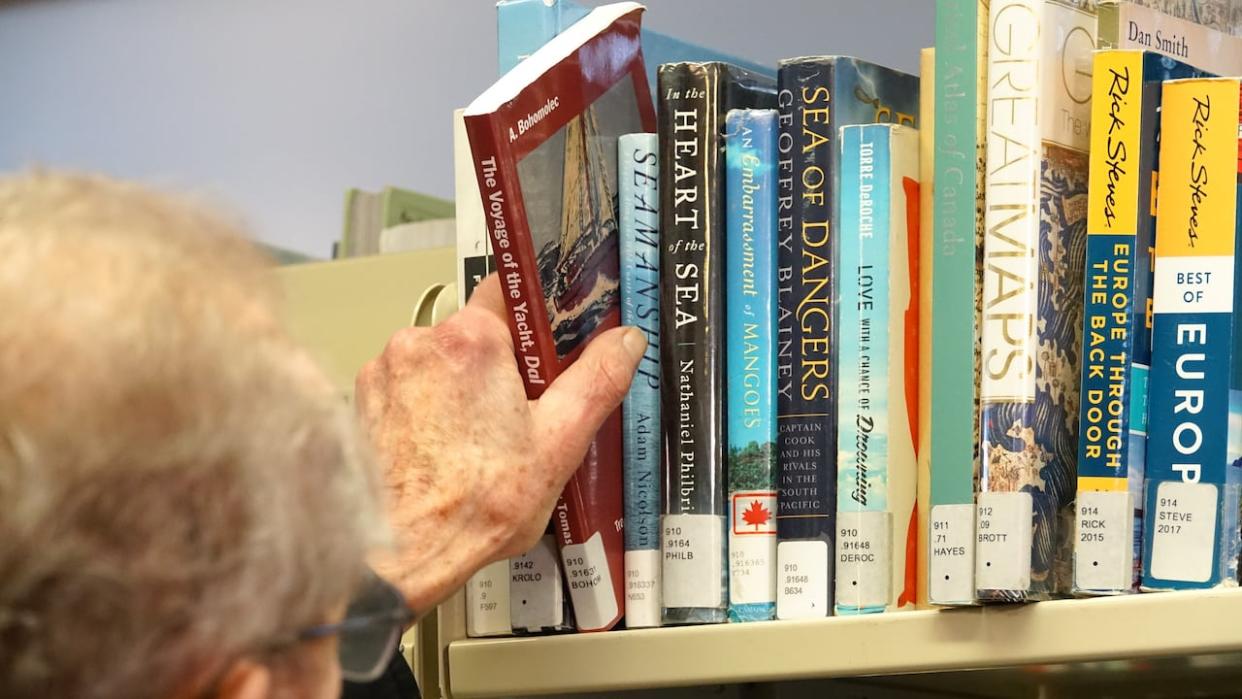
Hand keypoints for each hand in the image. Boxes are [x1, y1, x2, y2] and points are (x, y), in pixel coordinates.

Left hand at [354, 274, 646, 612]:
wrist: (403, 553)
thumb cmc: (475, 505)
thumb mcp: (559, 442)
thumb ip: (597, 381)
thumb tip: (625, 342)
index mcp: (472, 340)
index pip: (507, 292)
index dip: (531, 320)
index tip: (545, 346)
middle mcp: (419, 342)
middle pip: (471, 333)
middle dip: (496, 365)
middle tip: (517, 413)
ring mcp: (384, 371)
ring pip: (437, 362)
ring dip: (457, 387)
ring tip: (477, 441)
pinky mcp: (362, 401)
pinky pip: (406, 387)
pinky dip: (424, 409)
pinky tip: (442, 448)